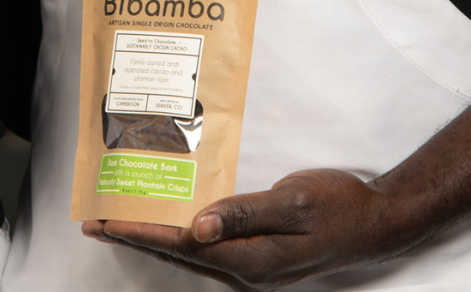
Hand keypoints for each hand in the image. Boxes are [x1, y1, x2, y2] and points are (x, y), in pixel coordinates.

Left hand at [82, 168, 429, 290]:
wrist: (377, 222)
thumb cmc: (340, 206)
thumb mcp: (294, 201)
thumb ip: (244, 212)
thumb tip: (197, 226)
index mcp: (251, 259)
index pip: (182, 245)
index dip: (141, 232)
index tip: (105, 221)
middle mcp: (246, 270)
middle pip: (178, 253)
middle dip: (135, 237)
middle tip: (93, 222)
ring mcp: (252, 267)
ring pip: (190, 253)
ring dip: (154, 237)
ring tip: (117, 222)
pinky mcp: (257, 258)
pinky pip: (209, 248)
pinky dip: (181, 236)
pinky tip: (169, 223)